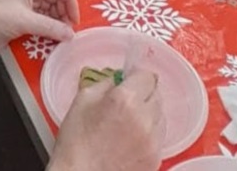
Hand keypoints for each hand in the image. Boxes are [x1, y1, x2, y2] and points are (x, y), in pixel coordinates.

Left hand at [0, 0, 78, 51]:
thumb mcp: (25, 21)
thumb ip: (51, 27)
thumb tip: (71, 34)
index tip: (73, 18)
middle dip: (64, 11)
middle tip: (68, 30)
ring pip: (52, 6)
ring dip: (58, 19)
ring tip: (61, 34)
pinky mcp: (25, 12)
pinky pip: (44, 15)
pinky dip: (50, 24)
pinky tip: (53, 34)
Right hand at [49, 70, 164, 170]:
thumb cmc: (76, 143)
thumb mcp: (83, 100)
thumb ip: (106, 84)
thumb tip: (119, 80)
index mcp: (125, 100)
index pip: (147, 76)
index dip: (136, 76)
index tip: (130, 80)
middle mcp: (144, 119)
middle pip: (157, 94)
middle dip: (143, 94)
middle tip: (126, 102)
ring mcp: (153, 142)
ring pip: (160, 116)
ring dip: (148, 114)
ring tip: (127, 124)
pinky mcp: (156, 159)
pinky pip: (159, 137)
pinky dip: (148, 134)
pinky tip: (130, 139)